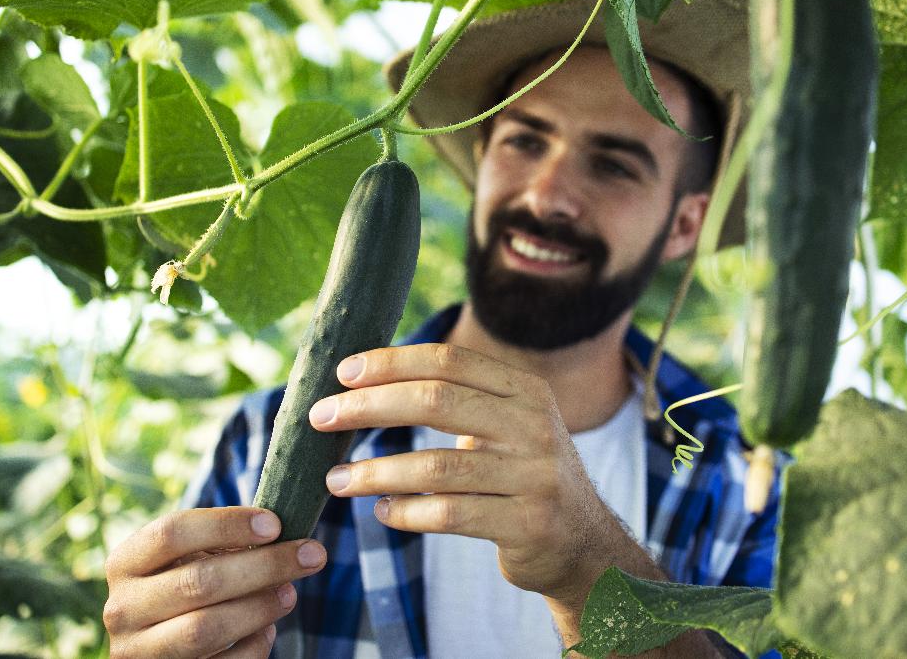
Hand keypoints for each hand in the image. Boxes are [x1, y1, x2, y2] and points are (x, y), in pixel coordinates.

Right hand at [103, 507, 327, 657]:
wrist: (155, 647)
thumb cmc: (183, 588)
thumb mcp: (187, 560)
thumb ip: (222, 545)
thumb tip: (281, 533)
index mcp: (126, 563)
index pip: (172, 533)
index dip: (227, 525)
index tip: (275, 524)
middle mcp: (122, 608)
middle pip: (197, 582)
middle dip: (264, 565)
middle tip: (311, 555)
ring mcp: (137, 651)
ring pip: (205, 629)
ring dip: (258, 608)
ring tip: (290, 593)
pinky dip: (251, 647)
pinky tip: (268, 630)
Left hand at [308, 343, 612, 602]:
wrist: (585, 545)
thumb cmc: (524, 477)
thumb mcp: (509, 426)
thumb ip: (458, 400)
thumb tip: (367, 381)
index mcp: (525, 391)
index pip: (448, 361)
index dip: (391, 363)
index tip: (343, 373)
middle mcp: (535, 426)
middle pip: (437, 401)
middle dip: (369, 407)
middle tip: (322, 418)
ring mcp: (535, 476)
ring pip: (435, 466)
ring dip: (375, 472)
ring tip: (337, 480)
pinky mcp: (528, 525)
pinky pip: (449, 515)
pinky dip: (406, 512)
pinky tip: (383, 511)